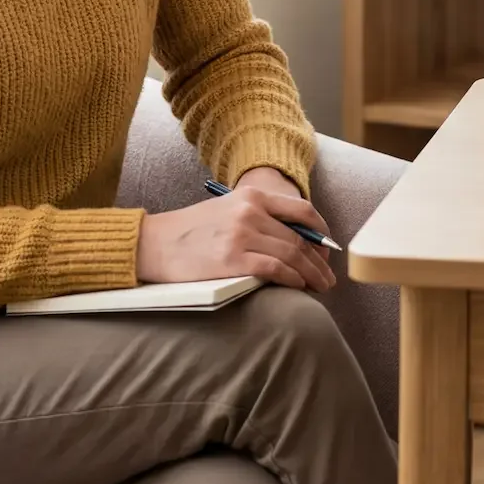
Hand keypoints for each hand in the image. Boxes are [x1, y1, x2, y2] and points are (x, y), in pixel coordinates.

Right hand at [135, 178, 335, 292]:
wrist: (154, 243)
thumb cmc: (190, 231)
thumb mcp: (227, 210)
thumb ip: (259, 218)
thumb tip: (296, 240)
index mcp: (251, 196)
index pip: (302, 211)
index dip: (322, 233)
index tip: (329, 250)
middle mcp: (250, 212)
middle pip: (300, 238)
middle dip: (319, 261)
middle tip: (328, 277)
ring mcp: (242, 235)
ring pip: (292, 255)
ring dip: (312, 274)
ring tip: (321, 287)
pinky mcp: (232, 260)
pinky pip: (275, 270)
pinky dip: (292, 280)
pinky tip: (299, 287)